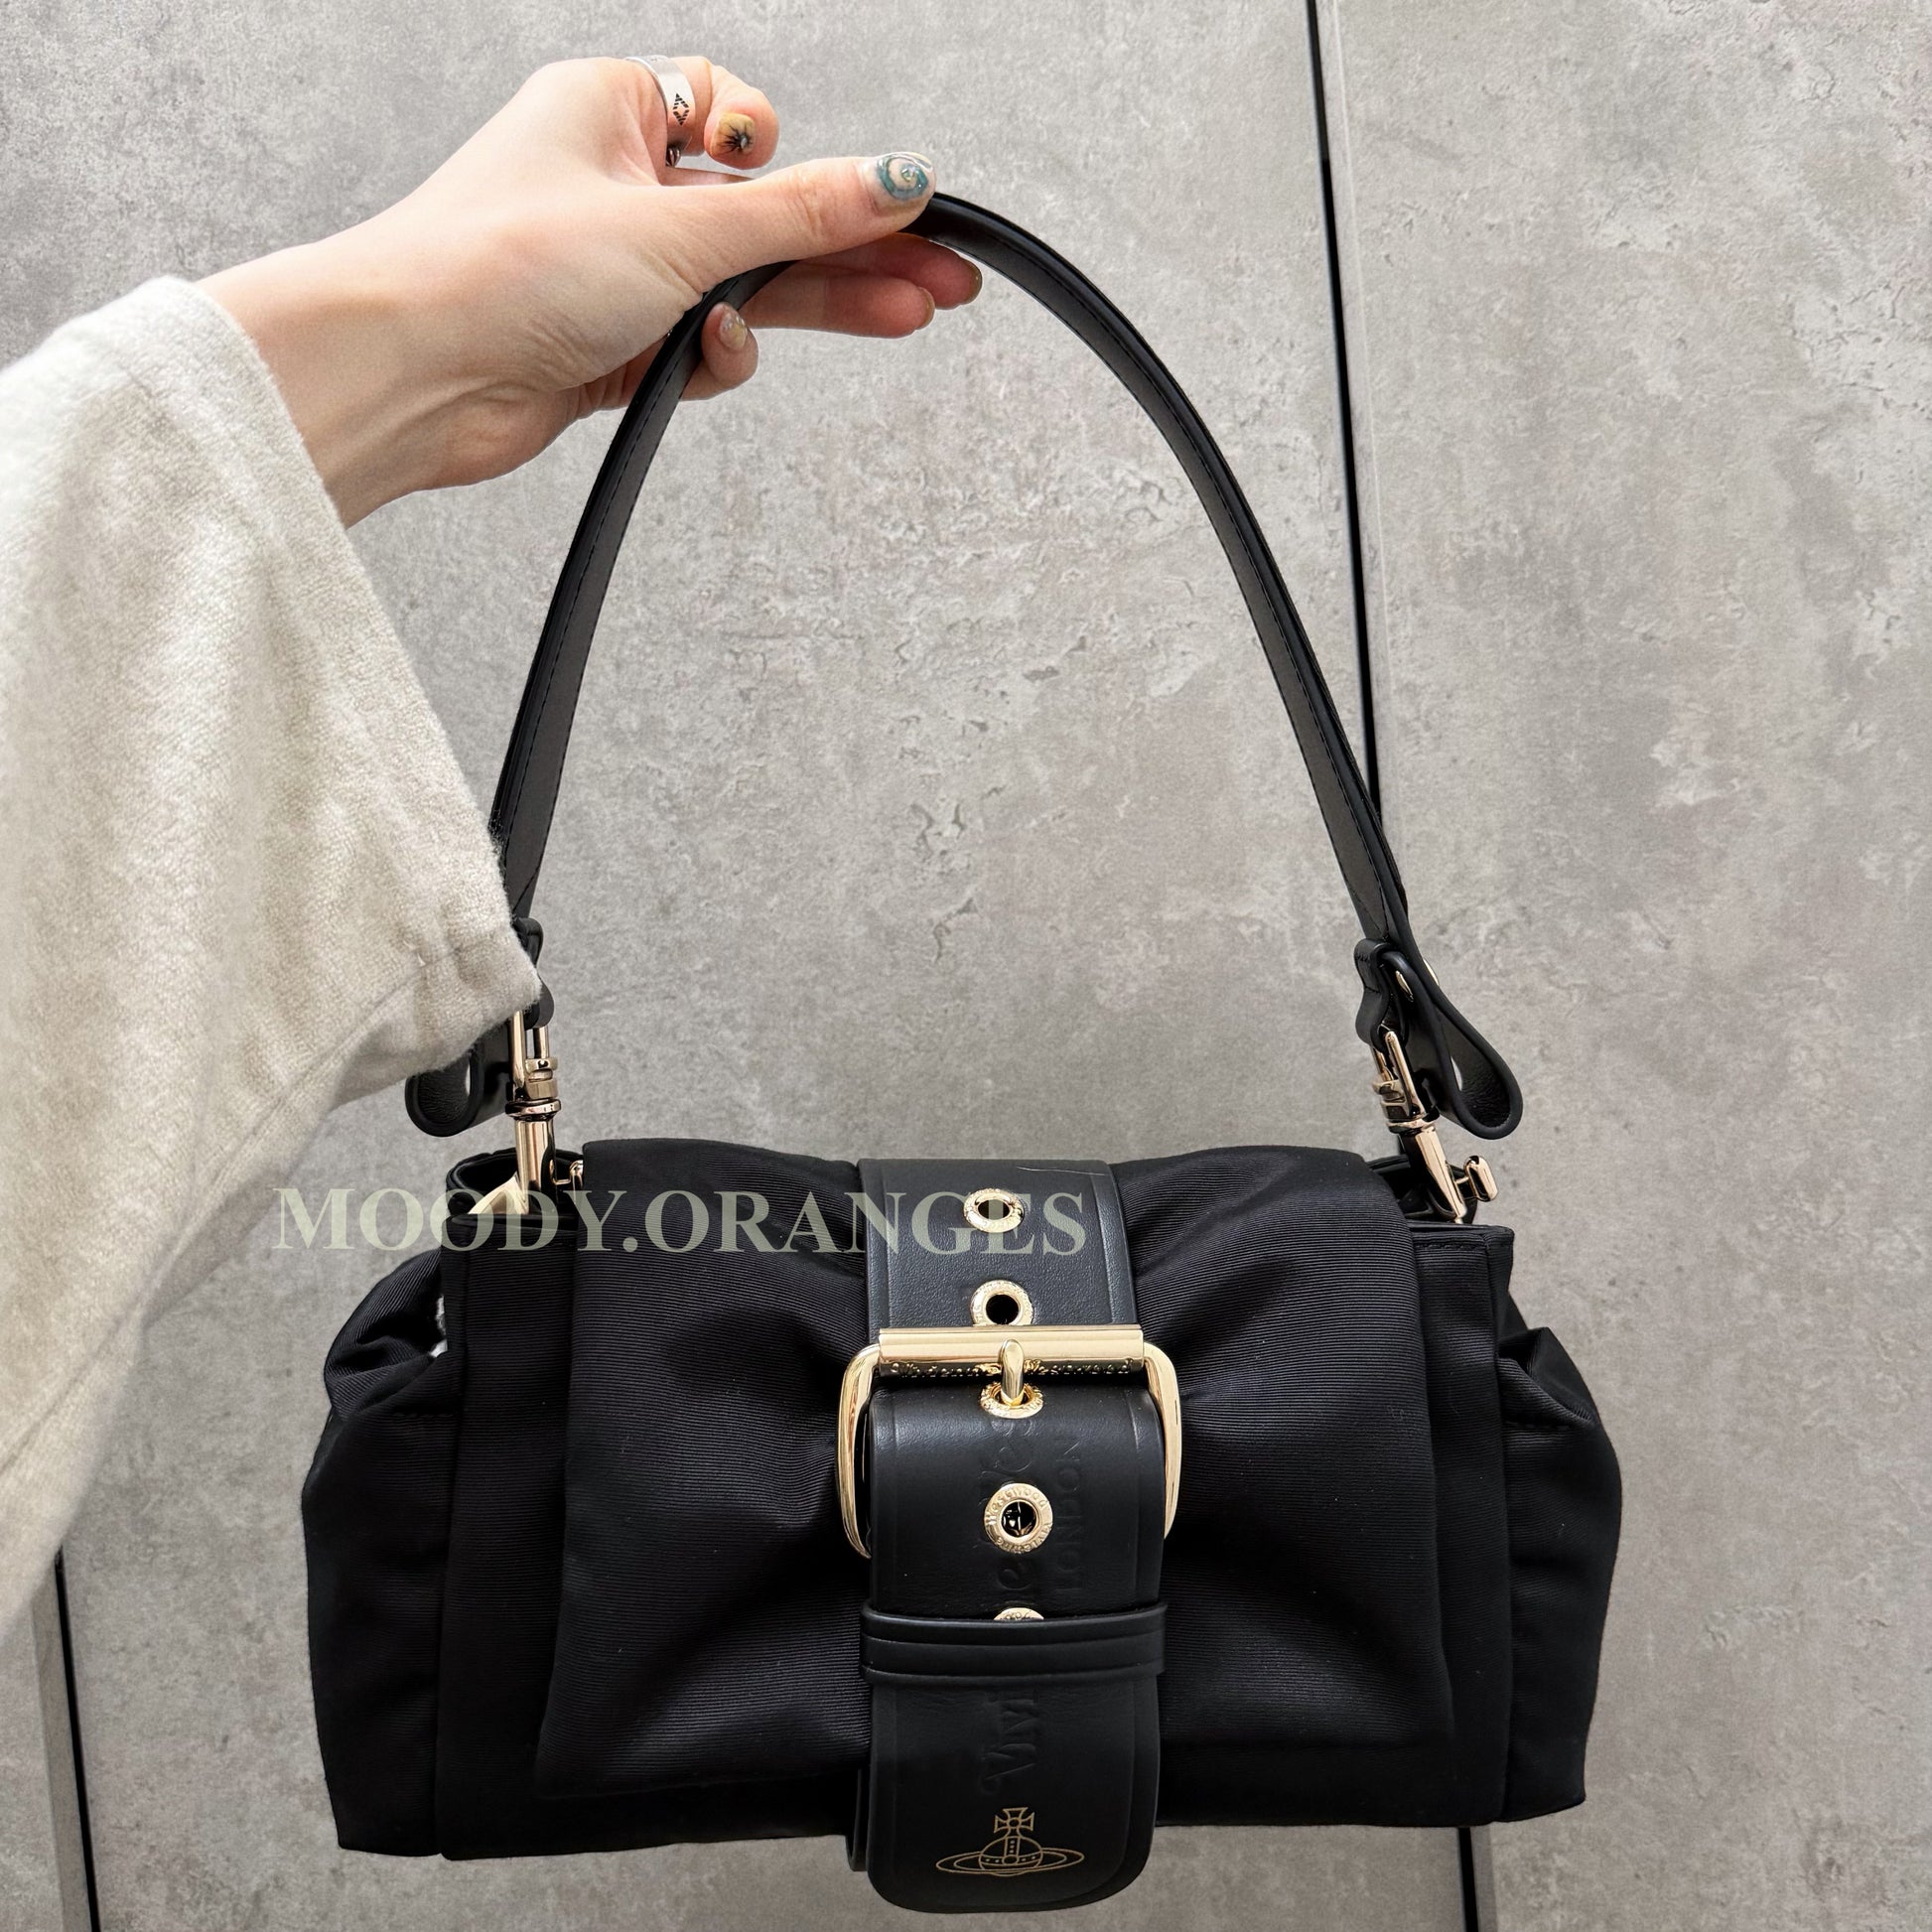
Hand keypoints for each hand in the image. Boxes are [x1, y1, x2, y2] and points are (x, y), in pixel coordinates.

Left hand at [203, 58, 975, 523]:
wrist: (412, 370)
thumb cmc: (500, 264)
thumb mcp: (680, 227)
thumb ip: (801, 216)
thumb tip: (898, 182)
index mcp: (614, 111)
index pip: (740, 121)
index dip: (795, 158)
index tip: (857, 192)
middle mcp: (614, 186)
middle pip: (763, 217)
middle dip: (852, 250)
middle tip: (946, 276)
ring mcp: (613, 272)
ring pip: (739, 289)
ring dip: (801, 308)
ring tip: (907, 315)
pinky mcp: (609, 348)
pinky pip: (696, 349)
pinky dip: (711, 360)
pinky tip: (709, 360)